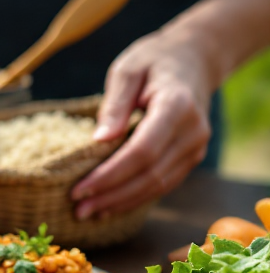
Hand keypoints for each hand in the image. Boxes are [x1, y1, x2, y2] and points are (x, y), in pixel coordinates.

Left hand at [71, 27, 215, 219]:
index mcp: (176, 106)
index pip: (142, 151)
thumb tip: (99, 140)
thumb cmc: (154, 60)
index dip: (110, 175)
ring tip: (88, 213)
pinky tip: (110, 205)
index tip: (79, 189)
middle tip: (77, 210)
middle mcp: (193, 131)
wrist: (194, 59)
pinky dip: (136, 197)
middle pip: (149, 174)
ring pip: (158, 185)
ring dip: (122, 202)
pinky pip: (164, 183)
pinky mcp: (191, 156)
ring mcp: (196, 146)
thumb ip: (115, 104)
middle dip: (111, 195)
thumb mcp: (127, 70)